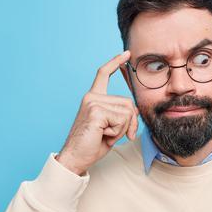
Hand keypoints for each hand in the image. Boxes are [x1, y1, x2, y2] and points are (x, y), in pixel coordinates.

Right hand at [56, 50, 138, 175]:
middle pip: (128, 102)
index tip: (126, 54)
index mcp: (93, 98)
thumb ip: (121, 114)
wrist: (76, 157)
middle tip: (113, 134)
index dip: (116, 63)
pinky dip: (117, 132)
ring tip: (105, 134)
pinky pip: (122, 120)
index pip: (104, 74)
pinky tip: (102, 135)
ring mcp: (93, 103)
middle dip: (130, 123)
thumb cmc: (92, 144)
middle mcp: (92, 97)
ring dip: (122, 129)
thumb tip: (135, 109)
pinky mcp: (96, 111)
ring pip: (127, 113)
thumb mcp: (111, 127)